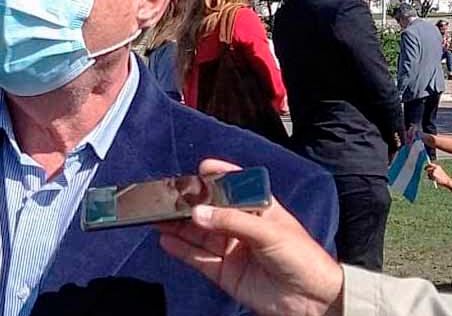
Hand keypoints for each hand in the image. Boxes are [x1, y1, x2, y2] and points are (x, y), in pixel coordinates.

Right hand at [157, 159, 343, 315]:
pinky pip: (197, 258)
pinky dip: (180, 249)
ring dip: (178, 226)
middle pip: (209, 211)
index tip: (199, 169)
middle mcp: (242, 226)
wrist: (313, 301)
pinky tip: (166, 240)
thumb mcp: (269, 231)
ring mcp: (231, 249)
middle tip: (167, 198)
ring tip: (156, 217)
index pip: (233, 187)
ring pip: (198, 234)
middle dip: (188, 204)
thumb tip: (197, 214)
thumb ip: (230, 221)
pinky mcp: (224, 272)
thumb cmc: (303, 258)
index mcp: (259, 208)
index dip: (216, 177)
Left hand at [426, 163, 450, 188]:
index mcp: (437, 167)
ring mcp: (434, 171)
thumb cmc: (443, 177)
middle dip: (426, 169)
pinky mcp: (433, 174)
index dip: (427, 165)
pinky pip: (429, 176)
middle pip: (427, 168)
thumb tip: (428, 169)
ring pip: (428, 173)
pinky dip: (430, 178)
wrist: (446, 181)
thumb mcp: (439, 171)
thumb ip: (434, 170)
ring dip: (429, 175)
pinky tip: (434, 179)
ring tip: (433, 178)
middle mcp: (435, 168)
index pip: (430, 164)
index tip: (425, 167)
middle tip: (425, 170)